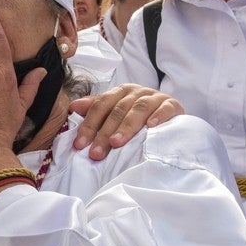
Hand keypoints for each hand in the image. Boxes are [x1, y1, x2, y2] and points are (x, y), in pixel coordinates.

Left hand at [69, 84, 184, 159]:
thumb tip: (73, 107)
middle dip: (104, 132)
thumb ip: (96, 109)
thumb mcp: (116, 112)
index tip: (80, 144)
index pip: (101, 105)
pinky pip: (165, 109)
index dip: (89, 124)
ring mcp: (155, 97)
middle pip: (117, 110)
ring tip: (116, 143)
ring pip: (138, 109)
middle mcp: (136, 92)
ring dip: (126, 126)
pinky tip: (151, 127)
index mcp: (120, 92)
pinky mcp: (172, 105)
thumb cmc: (138, 116)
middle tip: (96, 153)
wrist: (171, 115)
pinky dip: (158, 116)